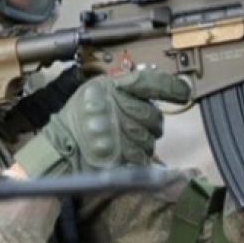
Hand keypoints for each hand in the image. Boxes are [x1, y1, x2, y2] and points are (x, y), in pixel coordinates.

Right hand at [30, 70, 190, 173]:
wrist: (58, 151)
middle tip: (132, 127)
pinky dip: (136, 160)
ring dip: (140, 144)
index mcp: (108, 88)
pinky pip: (142, 158)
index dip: (170, 88)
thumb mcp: (97, 94)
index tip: (185, 92)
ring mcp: (116, 133)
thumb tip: (166, 90)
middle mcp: (113, 106)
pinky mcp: (118, 157)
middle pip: (153, 116)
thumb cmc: (78, 123)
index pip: (149, 82)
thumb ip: (126, 90)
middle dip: (149, 124)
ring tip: (120, 143)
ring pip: (149, 139)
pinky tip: (120, 155)